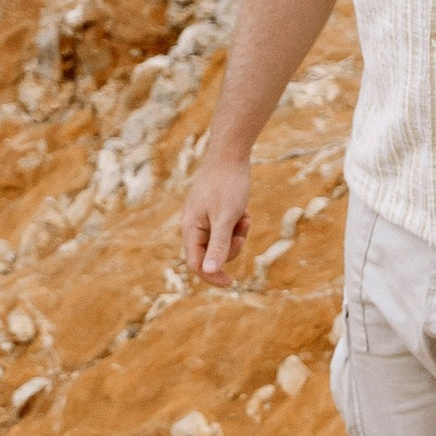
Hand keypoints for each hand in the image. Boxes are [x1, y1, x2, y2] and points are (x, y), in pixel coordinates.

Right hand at [182, 156, 253, 282]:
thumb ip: (218, 246)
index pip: (196, 265)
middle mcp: (194, 225)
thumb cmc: (227, 185)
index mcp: (191, 229)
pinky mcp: (213, 210)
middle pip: (211, 255)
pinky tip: (244, 210)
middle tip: (242, 231)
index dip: (212, 276)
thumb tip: (209, 273)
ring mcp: (203, 217)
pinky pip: (226, 227)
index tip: (232, 282)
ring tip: (245, 216)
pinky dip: (237, 223)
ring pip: (221, 241)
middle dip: (231, 248)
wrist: (230, 153)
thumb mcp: (226, 218)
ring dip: (237, 234)